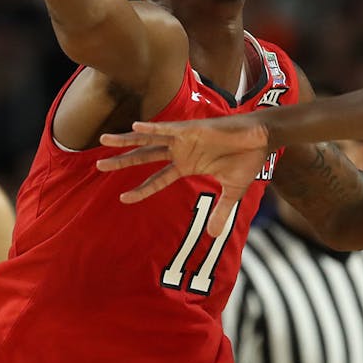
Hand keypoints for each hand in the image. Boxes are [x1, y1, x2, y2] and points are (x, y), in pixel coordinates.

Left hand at [97, 115, 270, 236]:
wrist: (263, 140)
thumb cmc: (247, 160)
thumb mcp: (233, 193)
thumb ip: (221, 212)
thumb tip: (214, 235)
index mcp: (187, 165)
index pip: (157, 179)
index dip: (140, 190)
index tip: (122, 199)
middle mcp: (180, 151)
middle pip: (144, 157)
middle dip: (121, 161)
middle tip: (98, 166)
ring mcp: (184, 138)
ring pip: (148, 139)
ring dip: (127, 139)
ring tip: (104, 140)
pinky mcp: (192, 129)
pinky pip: (168, 128)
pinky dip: (153, 128)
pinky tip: (136, 126)